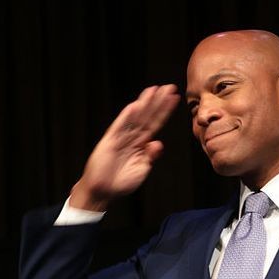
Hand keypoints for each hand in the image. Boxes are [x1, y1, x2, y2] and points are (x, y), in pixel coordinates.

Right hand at [69, 84, 179, 210]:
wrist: (103, 191)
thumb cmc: (121, 182)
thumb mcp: (141, 169)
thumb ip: (150, 156)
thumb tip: (157, 143)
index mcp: (140, 144)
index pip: (155, 124)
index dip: (164, 112)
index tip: (174, 99)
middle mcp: (131, 137)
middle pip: (147, 116)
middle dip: (157, 102)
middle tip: (169, 87)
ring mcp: (120, 138)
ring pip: (135, 118)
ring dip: (144, 104)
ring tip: (154, 90)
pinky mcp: (109, 142)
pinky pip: (120, 128)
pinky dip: (127, 117)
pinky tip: (135, 106)